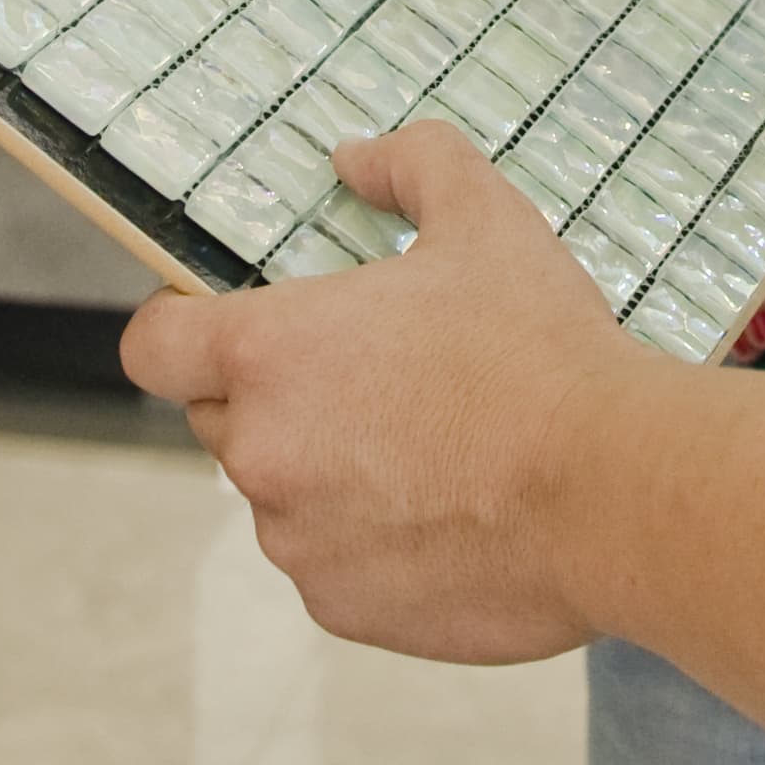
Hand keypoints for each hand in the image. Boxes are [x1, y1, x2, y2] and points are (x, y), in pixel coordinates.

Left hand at [120, 123, 654, 664]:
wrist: (613, 491)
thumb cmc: (542, 353)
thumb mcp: (485, 218)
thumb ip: (410, 165)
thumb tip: (355, 157)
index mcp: (271, 353)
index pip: (152, 346)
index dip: (178, 330)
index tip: (219, 325)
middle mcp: (262, 453)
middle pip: (220, 419)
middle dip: (275, 399)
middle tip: (370, 380)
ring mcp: (298, 541)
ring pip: (280, 498)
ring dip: (326, 474)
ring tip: (427, 449)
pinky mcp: (343, 607)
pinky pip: (331, 565)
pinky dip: (370, 542)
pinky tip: (447, 512)